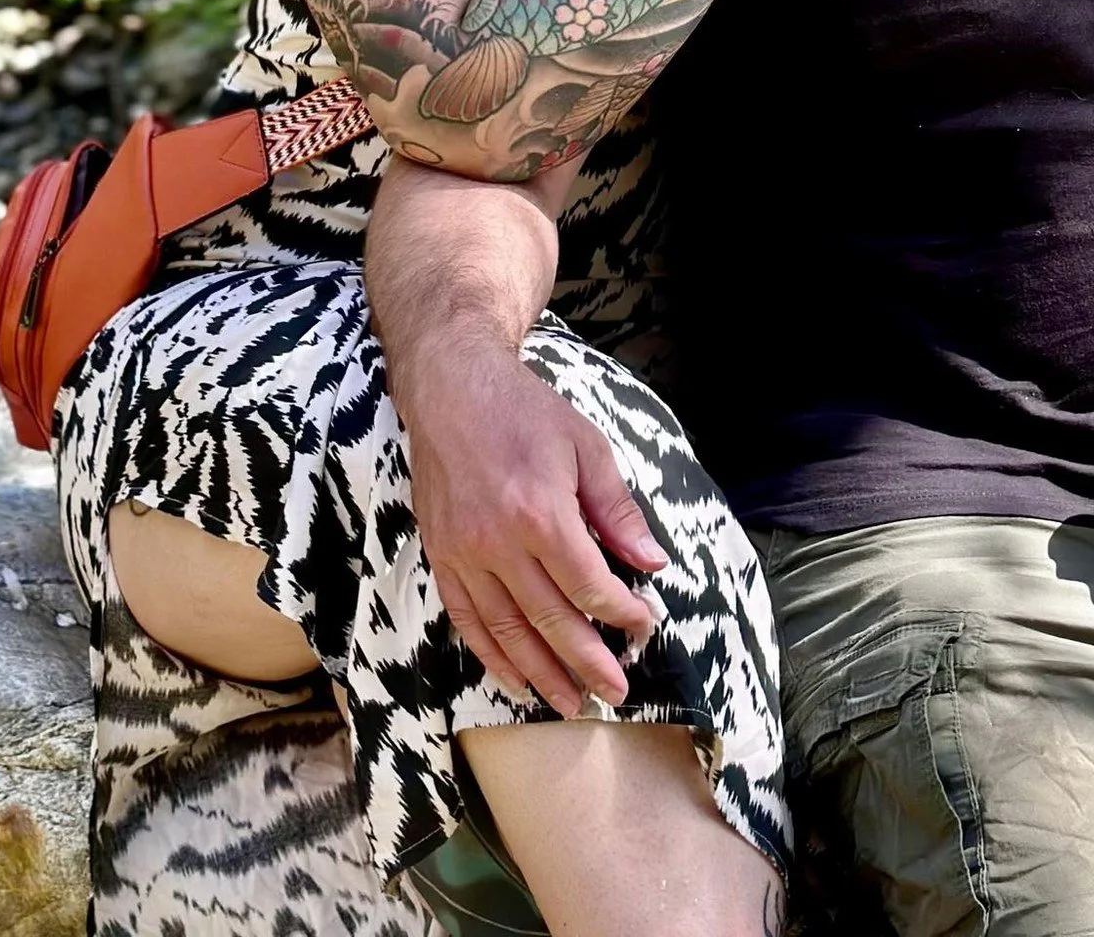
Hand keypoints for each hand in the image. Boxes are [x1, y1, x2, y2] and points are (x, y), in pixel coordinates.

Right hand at [403, 331, 668, 716]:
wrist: (453, 390)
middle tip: (615, 694)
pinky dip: (491, 656)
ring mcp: (464, 553)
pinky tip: (515, 680)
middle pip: (550, 619)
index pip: (589, 583)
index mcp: (541, 512)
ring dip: (541, 674)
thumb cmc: (526, 413)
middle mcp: (499, 542)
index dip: (620, 613)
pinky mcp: (441, 556)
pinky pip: (466, 620)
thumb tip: (652, 562)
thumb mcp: (587, 447)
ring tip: (570, 705)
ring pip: (507, 631)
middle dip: (587, 662)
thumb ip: (618, 510)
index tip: (643, 628)